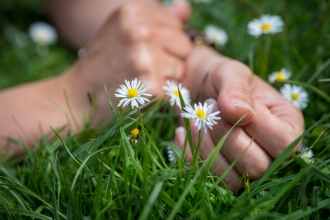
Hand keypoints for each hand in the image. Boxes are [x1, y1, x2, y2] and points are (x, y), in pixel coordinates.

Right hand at [0, 1, 190, 154]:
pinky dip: (163, 94)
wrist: (77, 98)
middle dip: (171, 58)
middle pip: (184, 45)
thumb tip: (187, 8)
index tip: (145, 52)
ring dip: (167, 78)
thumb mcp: (121, 30)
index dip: (165, 42)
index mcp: (131, 12)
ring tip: (141, 80)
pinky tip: (141, 94)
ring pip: (182, 68)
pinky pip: (175, 88)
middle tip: (144, 69)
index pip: (176, 24)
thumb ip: (155, 19)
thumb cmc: (100, 64)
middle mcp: (139, 31)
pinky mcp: (150, 85)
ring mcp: (145, 58)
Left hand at [175, 46, 303, 190]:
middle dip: (226, 136)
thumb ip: (237, 88)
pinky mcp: (221, 171)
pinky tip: (182, 132)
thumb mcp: (230, 72)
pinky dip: (191, 155)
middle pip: (258, 165)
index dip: (256, 125)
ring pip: (233, 179)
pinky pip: (208, 177)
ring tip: (194, 120)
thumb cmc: (219, 78)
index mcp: (286, 123)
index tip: (231, 103)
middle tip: (210, 108)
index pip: (283, 141)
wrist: (194, 87)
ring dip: (207, 147)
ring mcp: (246, 166)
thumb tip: (242, 114)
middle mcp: (271, 151)